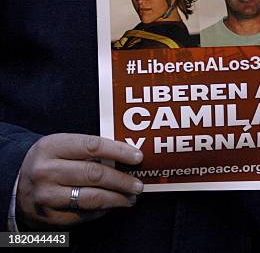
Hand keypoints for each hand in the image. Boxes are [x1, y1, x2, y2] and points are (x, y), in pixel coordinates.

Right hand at [16, 134, 143, 228]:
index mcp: (52, 147)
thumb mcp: (62, 147)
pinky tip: (112, 205)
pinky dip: (103, 210)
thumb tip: (128, 156)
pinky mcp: (50, 216)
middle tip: (138, 184)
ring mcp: (46, 196)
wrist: (18, 186)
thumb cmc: (51, 162)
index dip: (119, 151)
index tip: (138, 157)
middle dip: (122, 180)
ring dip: (117, 198)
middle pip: (94, 174)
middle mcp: (46, 171)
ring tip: (131, 197)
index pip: (92, 146)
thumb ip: (90, 149)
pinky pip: (85, 214)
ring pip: (92, 197)